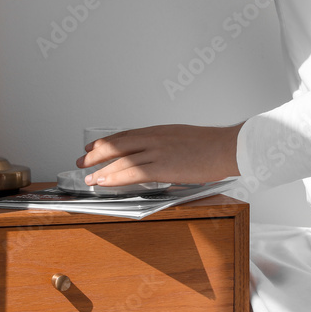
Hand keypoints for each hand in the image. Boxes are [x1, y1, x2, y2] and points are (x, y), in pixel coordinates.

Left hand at [78, 123, 242, 185]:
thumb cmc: (213, 146)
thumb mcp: (185, 139)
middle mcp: (154, 137)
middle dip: (96, 154)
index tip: (93, 147)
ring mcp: (157, 151)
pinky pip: (132, 172)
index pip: (125, 135)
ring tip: (88, 177)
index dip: (106, 142)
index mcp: (160, 130)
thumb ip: (169, 147)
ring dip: (100, 169)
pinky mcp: (162, 166)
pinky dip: (115, 177)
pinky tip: (104, 181)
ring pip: (120, 159)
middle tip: (82, 161)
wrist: (228, 146)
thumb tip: (160, 159)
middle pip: (116, 144)